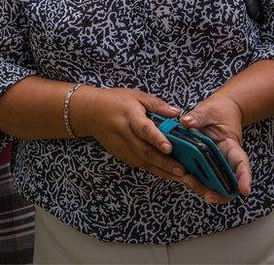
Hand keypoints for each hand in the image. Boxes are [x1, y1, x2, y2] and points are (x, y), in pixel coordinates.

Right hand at [73, 87, 224, 199]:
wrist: (90, 113)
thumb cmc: (115, 101)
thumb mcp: (136, 96)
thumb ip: (158, 105)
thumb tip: (178, 114)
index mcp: (130, 116)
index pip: (144, 129)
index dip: (157, 139)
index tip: (169, 147)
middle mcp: (125, 134)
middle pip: (145, 152)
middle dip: (165, 163)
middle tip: (183, 171)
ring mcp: (123, 148)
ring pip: (145, 163)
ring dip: (164, 171)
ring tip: (183, 179)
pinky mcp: (123, 156)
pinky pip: (142, 165)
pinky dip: (158, 171)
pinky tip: (172, 176)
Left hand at [180, 93, 252, 201]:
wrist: (221, 109)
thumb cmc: (219, 110)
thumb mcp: (209, 110)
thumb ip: (198, 116)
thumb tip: (185, 122)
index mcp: (232, 147)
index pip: (241, 164)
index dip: (244, 178)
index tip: (245, 191)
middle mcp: (225, 159)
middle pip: (227, 182)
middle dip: (219, 192)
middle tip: (206, 195)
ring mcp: (214, 163)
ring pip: (213, 184)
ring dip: (203, 188)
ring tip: (186, 181)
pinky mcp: (203, 164)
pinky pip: (201, 177)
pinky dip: (193, 180)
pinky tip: (181, 176)